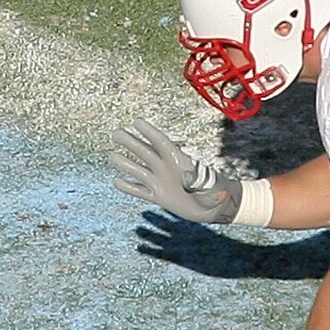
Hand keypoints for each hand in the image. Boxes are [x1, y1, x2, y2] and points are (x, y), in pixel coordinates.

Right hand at [110, 122, 240, 225]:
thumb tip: (187, 179)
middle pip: (145, 152)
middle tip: (116, 133)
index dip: (149, 132)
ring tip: (112, 156)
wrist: (215, 207)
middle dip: (131, 142)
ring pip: (139, 170)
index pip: (161, 143)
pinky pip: (140, 190)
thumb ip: (201, 182)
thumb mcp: (212, 187)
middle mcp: (166, 168)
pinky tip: (116, 182)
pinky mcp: (158, 196)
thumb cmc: (217, 193)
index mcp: (179, 160)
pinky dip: (129, 187)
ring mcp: (161, 181)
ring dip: (126, 163)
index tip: (136, 122)